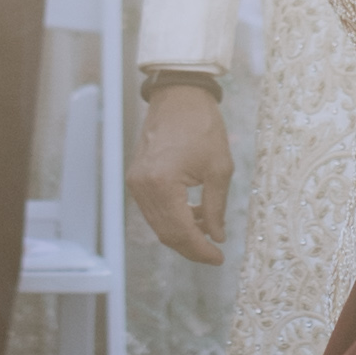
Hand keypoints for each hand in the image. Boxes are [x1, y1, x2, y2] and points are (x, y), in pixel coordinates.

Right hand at [134, 79, 232, 262]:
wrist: (179, 96)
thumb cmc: (202, 126)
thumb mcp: (219, 168)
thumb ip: (216, 207)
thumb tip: (216, 237)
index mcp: (162, 184)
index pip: (181, 231)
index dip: (201, 250)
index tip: (219, 257)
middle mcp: (143, 187)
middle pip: (166, 233)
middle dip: (191, 247)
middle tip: (214, 253)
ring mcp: (136, 183)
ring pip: (159, 224)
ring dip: (182, 233)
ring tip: (209, 232)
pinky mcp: (137, 178)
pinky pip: (154, 209)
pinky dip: (173, 218)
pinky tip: (195, 215)